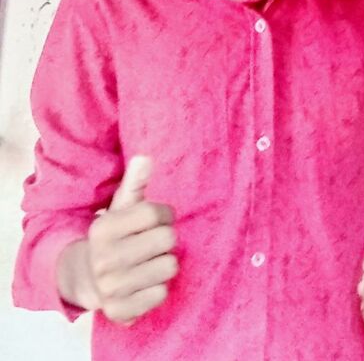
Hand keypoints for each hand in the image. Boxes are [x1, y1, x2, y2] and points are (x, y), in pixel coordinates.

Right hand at [86, 156, 177, 323]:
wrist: (87, 278)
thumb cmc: (114, 235)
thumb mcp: (120, 206)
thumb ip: (135, 182)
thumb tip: (145, 157)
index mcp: (103, 228)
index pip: (156, 213)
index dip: (165, 214)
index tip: (158, 219)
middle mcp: (103, 259)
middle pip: (167, 238)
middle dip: (166, 238)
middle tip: (154, 242)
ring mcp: (111, 287)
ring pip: (170, 266)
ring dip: (165, 262)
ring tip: (149, 261)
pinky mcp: (120, 311)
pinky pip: (162, 294)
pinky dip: (158, 287)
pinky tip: (144, 282)